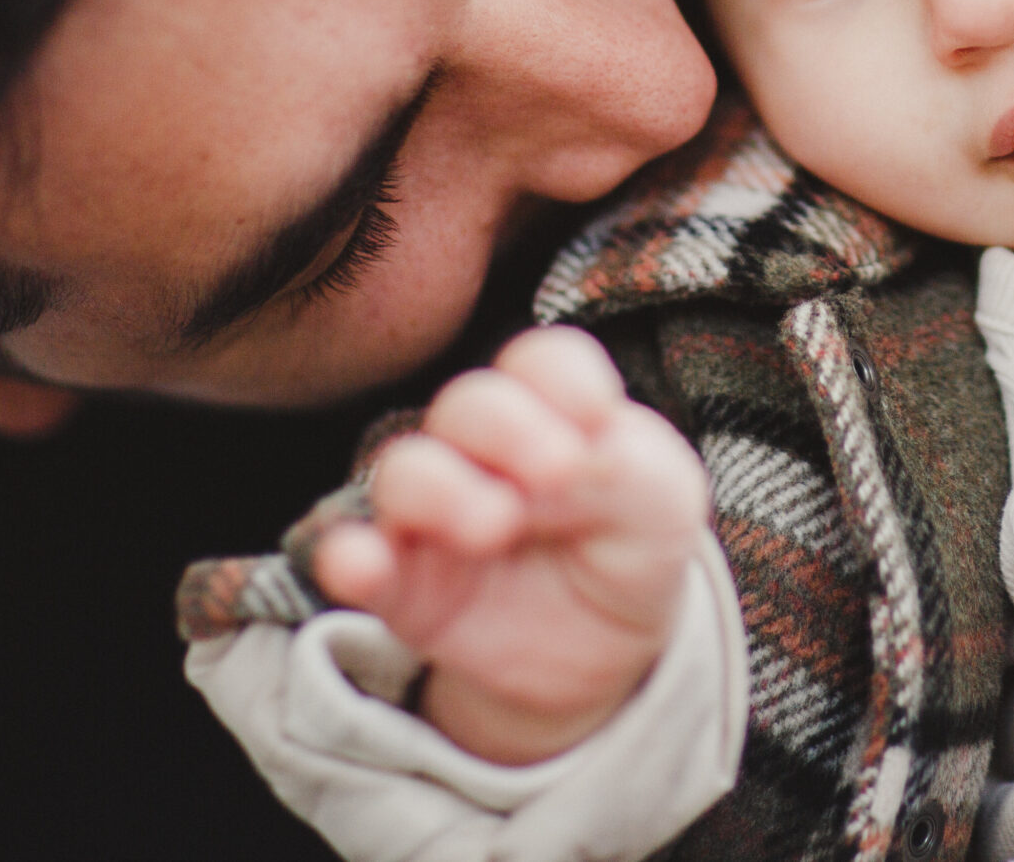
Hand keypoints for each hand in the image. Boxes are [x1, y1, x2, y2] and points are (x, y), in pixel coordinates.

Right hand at [312, 328, 709, 765]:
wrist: (603, 649)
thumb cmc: (632, 543)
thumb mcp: (663, 501)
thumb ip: (629, 465)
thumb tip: (572, 461)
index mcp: (552, 409)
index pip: (543, 365)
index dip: (564, 381)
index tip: (600, 416)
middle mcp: (483, 448)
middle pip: (470, 407)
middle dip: (508, 430)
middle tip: (558, 475)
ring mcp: (436, 512)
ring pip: (406, 472)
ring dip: (440, 489)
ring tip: (493, 528)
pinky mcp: (400, 583)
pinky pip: (354, 557)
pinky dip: (349, 556)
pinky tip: (362, 565)